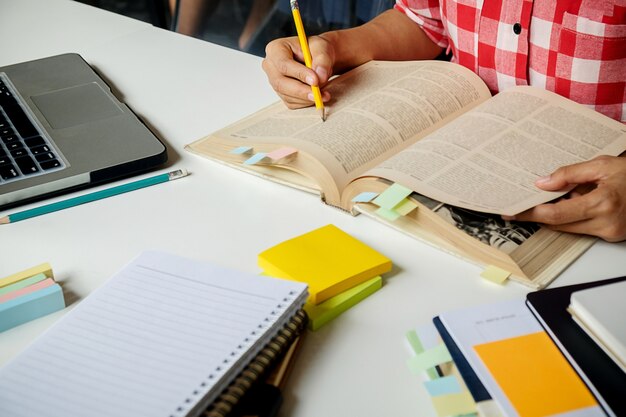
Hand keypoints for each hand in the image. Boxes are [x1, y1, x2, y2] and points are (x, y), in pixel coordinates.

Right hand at [262, 35, 332, 108]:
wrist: (317, 57)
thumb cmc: (316, 49)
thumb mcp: (321, 47)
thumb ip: (322, 60)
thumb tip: (320, 77)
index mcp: (275, 49)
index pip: (283, 64)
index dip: (299, 74)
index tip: (315, 80)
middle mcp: (271, 66)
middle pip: (280, 83)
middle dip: (301, 91)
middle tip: (318, 95)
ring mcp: (274, 81)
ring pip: (286, 95)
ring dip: (306, 98)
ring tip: (324, 95)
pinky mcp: (281, 93)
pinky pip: (291, 102)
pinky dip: (306, 102)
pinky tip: (317, 96)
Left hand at [504, 156, 625, 241]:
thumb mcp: (602, 164)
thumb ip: (569, 174)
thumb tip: (542, 183)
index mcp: (603, 203)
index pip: (555, 215)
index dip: (530, 214)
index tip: (512, 212)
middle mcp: (606, 223)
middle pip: (558, 225)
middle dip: (539, 215)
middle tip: (521, 205)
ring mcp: (610, 232)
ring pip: (568, 228)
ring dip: (557, 215)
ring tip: (554, 197)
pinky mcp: (612, 236)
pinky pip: (582, 228)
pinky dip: (573, 217)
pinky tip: (574, 201)